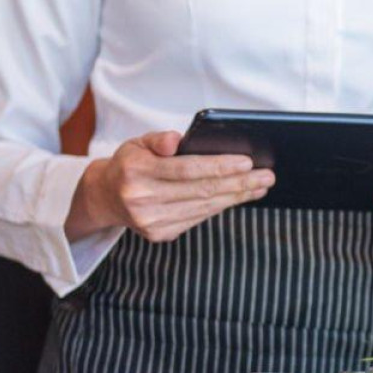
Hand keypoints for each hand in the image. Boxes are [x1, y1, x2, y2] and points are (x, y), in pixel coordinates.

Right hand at [67, 131, 272, 242]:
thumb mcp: (137, 142)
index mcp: (137, 172)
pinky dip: (221, 206)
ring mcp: (151, 221)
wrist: (105, 197)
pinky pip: (198, 218)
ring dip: (236, 197)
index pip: (187, 169)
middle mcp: (142, 200)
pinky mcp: (160, 234)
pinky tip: (238, 197)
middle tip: (267, 176)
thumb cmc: (130, 164)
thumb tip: (176, 141)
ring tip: (260, 186)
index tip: (248, 162)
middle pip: (201, 191)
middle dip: (239, 183)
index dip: (219, 166)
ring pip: (204, 208)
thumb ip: (158, 138)